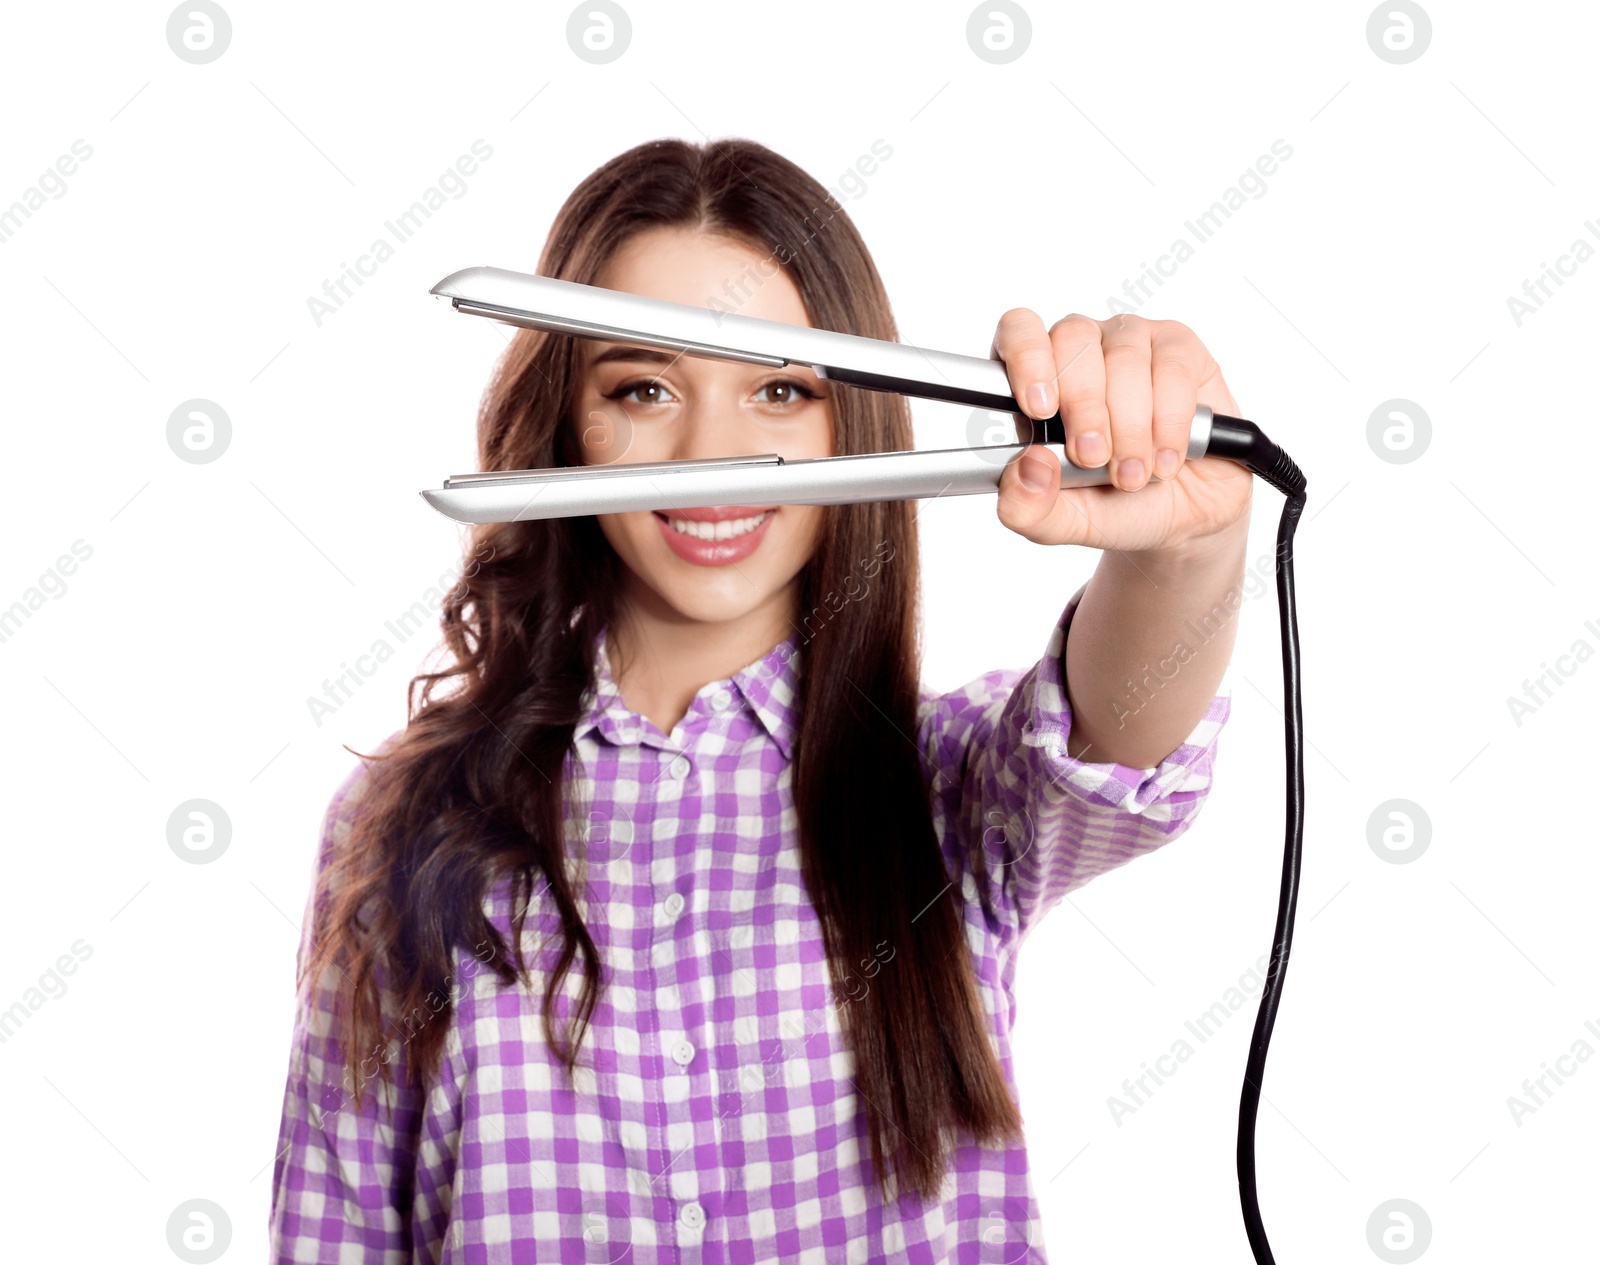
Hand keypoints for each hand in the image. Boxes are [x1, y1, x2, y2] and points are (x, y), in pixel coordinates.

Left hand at [990, 310, 1252, 555]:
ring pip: (1124, 357)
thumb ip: (1028, 508)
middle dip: (1083, 405)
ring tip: (1134, 473)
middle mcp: (1079, 350)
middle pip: (1071, 339)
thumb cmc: (1114, 504)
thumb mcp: (1065, 521)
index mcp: (1035, 379)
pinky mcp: (1179, 349)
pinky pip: (1172, 368)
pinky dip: (1169, 421)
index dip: (1026, 358)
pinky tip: (1167, 457)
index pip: (1018, 331)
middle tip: (1093, 457)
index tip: (1040, 408)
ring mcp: (1129, 343)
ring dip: (1130, 425)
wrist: (1184, 515)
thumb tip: (1026, 465)